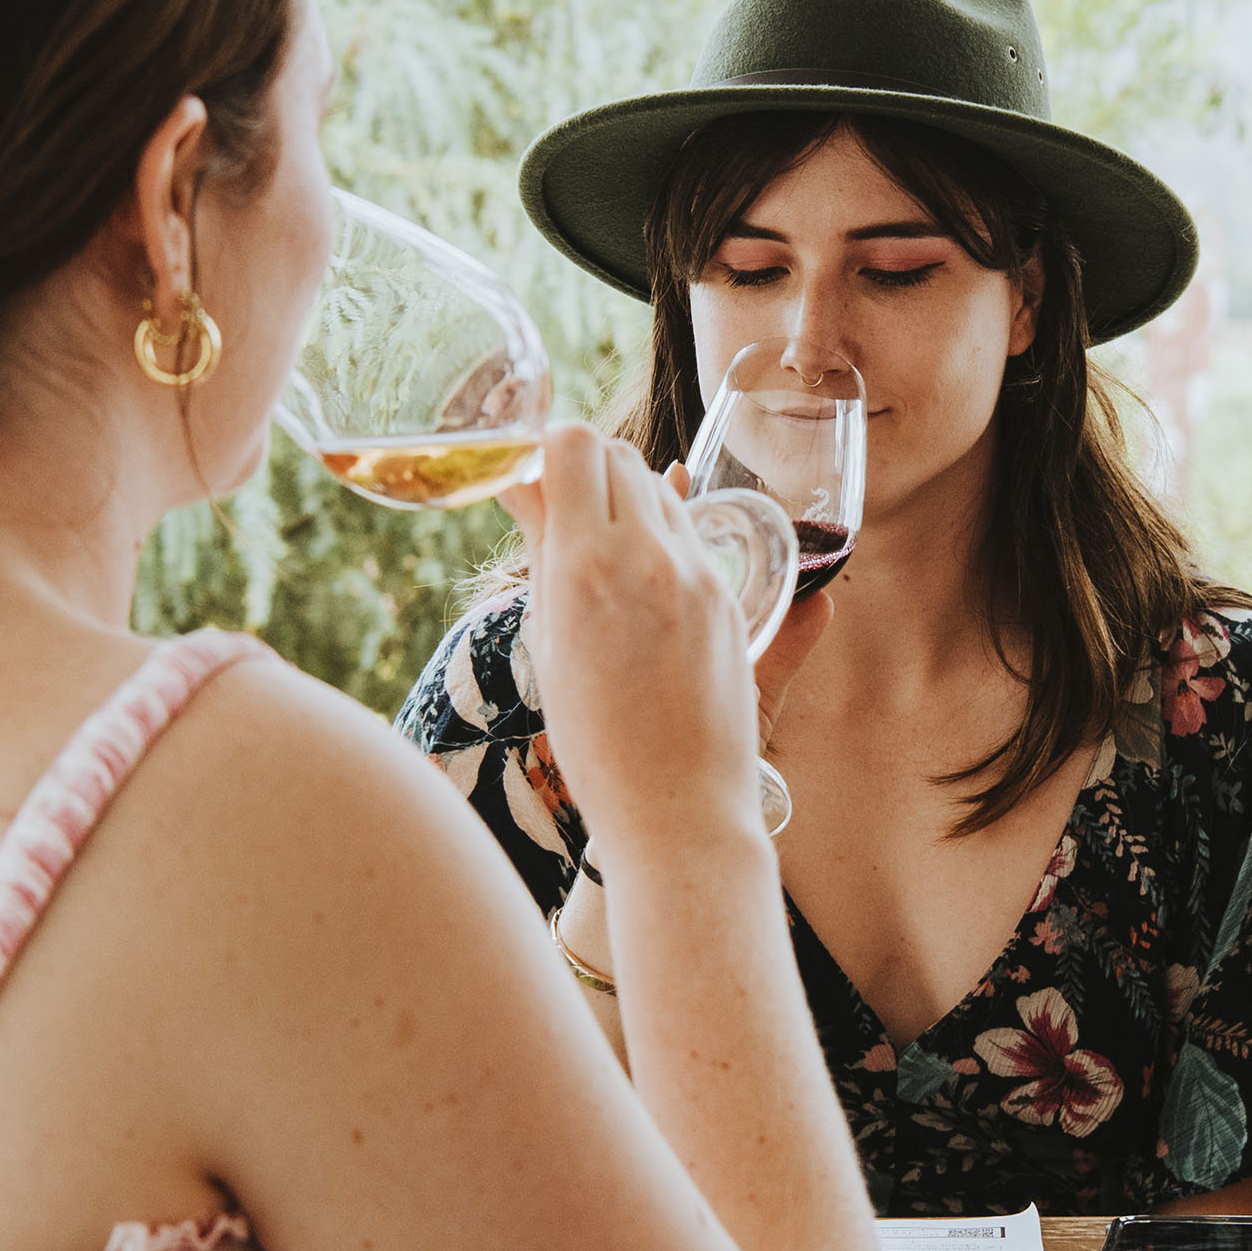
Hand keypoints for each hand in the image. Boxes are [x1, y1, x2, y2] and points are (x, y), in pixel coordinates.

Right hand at [504, 426, 761, 860]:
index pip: (574, 443)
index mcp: (585, 566)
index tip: (536, 475)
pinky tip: (643, 584)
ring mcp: (696, 573)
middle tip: (564, 508)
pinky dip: (662, 538)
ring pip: (659, 489)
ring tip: (604, 553)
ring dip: (627, 499)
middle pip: (617, 454)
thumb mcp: (550, 640)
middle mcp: (646, 556)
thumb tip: (523, 484)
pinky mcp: (728, 596)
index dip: (550, 448)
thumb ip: (543, 550)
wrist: (676, 807)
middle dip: (586, 467)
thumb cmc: (595, 740)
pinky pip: (691, 535)